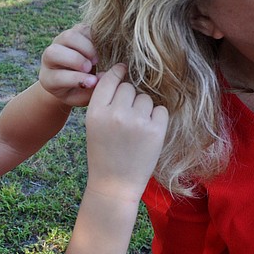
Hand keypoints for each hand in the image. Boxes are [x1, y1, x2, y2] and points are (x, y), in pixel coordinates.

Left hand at [39, 23, 98, 106]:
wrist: (74, 78)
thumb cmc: (79, 92)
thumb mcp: (81, 97)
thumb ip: (90, 91)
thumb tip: (102, 77)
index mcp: (48, 79)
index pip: (57, 76)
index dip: (76, 78)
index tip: (93, 82)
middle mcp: (49, 58)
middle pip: (54, 52)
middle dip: (76, 59)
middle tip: (90, 67)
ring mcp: (59, 42)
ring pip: (68, 36)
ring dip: (85, 47)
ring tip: (96, 59)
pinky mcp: (72, 32)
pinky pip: (81, 29)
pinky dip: (93, 37)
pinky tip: (99, 49)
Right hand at [84, 63, 167, 197]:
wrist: (114, 184)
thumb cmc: (103, 153)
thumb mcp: (93, 125)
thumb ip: (104, 102)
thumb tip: (121, 74)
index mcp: (96, 111)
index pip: (109, 79)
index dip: (117, 73)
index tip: (123, 70)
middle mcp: (116, 113)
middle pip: (129, 88)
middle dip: (129, 98)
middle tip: (126, 118)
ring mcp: (137, 122)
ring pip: (145, 98)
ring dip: (143, 108)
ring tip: (136, 129)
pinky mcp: (156, 131)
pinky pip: (160, 110)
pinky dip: (157, 118)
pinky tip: (147, 132)